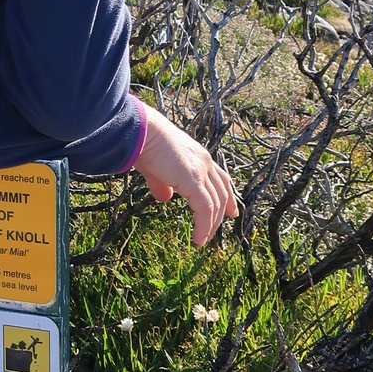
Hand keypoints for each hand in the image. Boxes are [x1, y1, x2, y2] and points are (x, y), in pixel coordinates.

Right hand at [133, 103, 238, 246]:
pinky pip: (205, 209)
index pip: (221, 179)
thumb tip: (164, 199)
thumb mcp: (156, 169)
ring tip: (203, 239)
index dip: (228, 197)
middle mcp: (205, 162)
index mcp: (198, 156)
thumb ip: (162, 184)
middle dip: (222, 214)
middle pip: (222, 193)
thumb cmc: (144, 144)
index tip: (231, 213)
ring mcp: (201, 170)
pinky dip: (204, 226)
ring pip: (216, 204)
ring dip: (211, 225)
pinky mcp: (193, 180)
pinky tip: (198, 238)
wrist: (141, 131)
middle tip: (215, 231)